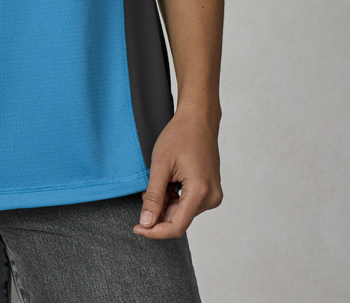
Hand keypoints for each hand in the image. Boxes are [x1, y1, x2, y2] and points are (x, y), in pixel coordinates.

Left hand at [133, 106, 222, 238]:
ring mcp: (213, 195)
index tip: (137, 227)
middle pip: (178, 220)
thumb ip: (154, 197)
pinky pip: (189, 204)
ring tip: (160, 179)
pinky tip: (169, 181)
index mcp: (200, 192)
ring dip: (166, 203)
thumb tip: (146, 223)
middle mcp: (211, 198)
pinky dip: (174, 198)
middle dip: (158, 212)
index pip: (176, 226)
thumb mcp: (160, 165)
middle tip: (144, 192)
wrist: (198, 119)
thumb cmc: (179, 136)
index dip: (154, 231)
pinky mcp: (210, 191)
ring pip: (182, 212)